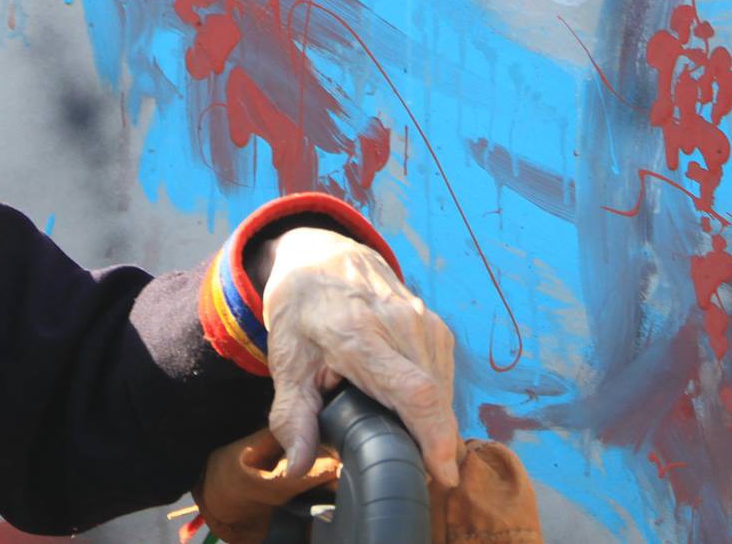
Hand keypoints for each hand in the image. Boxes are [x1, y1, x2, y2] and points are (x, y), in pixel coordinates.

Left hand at [260, 226, 459, 488]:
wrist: (321, 254)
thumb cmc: (301, 309)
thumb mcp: (286, 361)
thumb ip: (292, 416)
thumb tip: (298, 467)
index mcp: (361, 334)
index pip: (414, 392)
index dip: (434, 436)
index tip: (445, 476)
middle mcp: (402, 325)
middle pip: (436, 400)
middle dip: (432, 445)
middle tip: (410, 473)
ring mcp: (425, 321)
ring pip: (445, 391)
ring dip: (434, 425)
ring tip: (403, 439)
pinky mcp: (437, 326)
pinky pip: (445, 376)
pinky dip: (435, 402)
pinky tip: (410, 411)